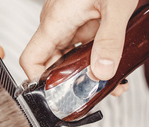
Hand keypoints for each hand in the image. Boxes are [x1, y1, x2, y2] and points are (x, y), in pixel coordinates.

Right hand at [20, 0, 137, 85]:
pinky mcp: (82, 20)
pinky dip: (94, 59)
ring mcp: (69, 23)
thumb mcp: (117, 7)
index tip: (58, 95)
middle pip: (51, 64)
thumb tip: (103, 72)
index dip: (39, 81)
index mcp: (55, 21)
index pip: (31, 61)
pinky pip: (82, 46)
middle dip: (71, 82)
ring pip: (68, 57)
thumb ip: (111, 41)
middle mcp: (57, 24)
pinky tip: (112, 65)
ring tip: (110, 83)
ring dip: (86, 72)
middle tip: (91, 92)